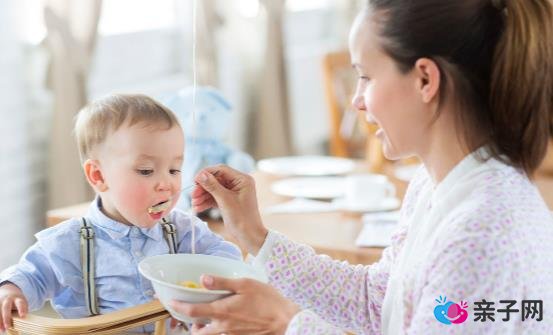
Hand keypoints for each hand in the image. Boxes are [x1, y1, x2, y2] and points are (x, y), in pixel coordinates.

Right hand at [0, 282, 27, 331]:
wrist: (10, 292)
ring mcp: (1, 301)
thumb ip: (22, 311)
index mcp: (18, 299)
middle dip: (7, 317)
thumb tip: (23, 322)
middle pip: (6, 307)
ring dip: (0, 320)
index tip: (23, 316)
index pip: (20, 303)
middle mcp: (8, 299)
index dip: (21, 309)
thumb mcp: (22, 304)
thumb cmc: (17, 301)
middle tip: (8, 326)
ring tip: (2, 329)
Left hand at [170, 275, 299, 334]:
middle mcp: (223, 326)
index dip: (178, 307)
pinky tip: (226, 321)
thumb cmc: (268, 301)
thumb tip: (203, 279)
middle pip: (197, 330)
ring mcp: (231, 334)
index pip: (192, 311)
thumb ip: (222, 282)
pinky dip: (218, 330)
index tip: (170, 302)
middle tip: (191, 314)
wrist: (286, 322)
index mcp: (222, 311)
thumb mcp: (245, 284)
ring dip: (203, 329)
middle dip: (191, 324)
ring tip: (206, 319)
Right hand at [191, 165, 267, 253]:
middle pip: (216, 179)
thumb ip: (212, 186)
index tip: (195, 180)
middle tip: (193, 195)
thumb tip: (200, 174)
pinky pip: (216, 197)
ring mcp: (234, 192)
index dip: (206, 173)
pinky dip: (207, 202)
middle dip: (204, 187)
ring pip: (214, 189)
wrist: (249, 236)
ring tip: (194, 204)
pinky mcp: (229, 201)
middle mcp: (239, 183)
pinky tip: (198, 207)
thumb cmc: (242, 219)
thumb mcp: (225, 201)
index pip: (221, 170)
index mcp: (242, 179)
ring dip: (203, 195)